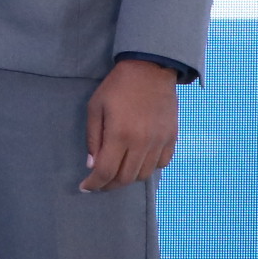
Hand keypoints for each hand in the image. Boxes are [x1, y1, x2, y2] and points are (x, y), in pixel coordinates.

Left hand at [82, 58, 180, 191]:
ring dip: (128, 178)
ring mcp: (160, 142)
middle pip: (125, 178)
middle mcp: (142, 143)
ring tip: (117, 173)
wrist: (150, 70)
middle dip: (109, 185)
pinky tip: (138, 161)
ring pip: (144, 175)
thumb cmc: (117, 87)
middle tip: (99, 183)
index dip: (94, 184)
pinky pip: (162, 164)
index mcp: (119, 134)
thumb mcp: (95, 108)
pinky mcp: (172, 138)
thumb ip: (93, 139)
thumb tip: (92, 165)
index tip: (85, 187)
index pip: (106, 171)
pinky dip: (148, 168)